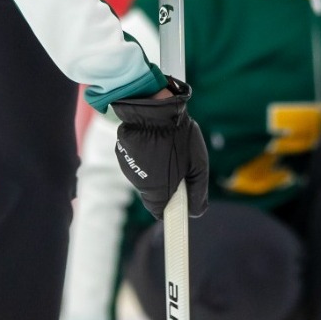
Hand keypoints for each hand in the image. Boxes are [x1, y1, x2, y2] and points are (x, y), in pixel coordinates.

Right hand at [111, 78, 208, 217]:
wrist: (153, 107)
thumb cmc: (179, 135)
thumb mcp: (198, 164)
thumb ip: (198, 190)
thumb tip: (197, 211)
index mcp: (158, 190)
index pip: (160, 212)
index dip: (172, 206)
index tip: (180, 196)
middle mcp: (139, 183)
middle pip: (154, 195)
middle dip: (166, 185)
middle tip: (179, 165)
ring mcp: (128, 167)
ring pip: (145, 178)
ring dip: (156, 169)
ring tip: (167, 148)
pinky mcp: (122, 154)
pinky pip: (136, 163)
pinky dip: (146, 157)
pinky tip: (155, 142)